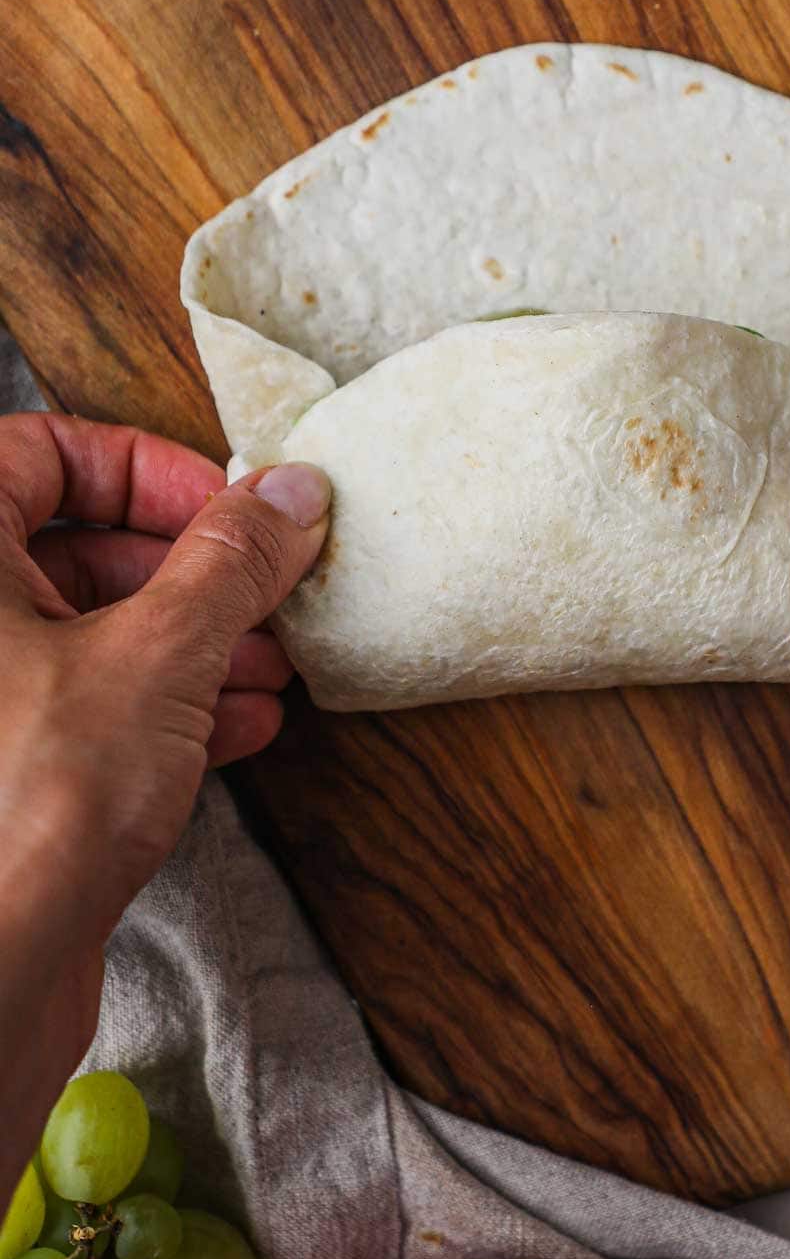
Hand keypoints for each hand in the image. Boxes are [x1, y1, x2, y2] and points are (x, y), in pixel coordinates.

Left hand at [0, 412, 328, 1203]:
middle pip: (75, 546)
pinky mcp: (3, 778)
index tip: (231, 510)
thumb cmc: (27, 805)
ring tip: (275, 665)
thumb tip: (291, 494)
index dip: (147, 470)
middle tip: (271, 591)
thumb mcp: (158, 654)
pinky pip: (88, 708)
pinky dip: (166, 707)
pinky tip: (240, 726)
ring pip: (91, 634)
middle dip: (190, 572)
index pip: (43, 453)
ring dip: (194, 642)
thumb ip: (231, 563)